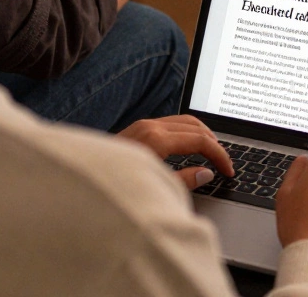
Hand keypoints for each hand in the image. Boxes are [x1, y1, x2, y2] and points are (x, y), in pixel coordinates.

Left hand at [118, 115, 234, 189]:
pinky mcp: (137, 129)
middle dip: (215, 143)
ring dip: (203, 134)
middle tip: (225, 162)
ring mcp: (143, 125)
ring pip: (185, 121)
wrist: (79, 183)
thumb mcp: (154, 188)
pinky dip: (188, 132)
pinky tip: (190, 146)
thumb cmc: (115, 186)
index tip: (228, 171)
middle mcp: (151, 127)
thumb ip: (184, 180)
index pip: (201, 141)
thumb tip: (206, 173)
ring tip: (213, 152)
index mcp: (158, 139)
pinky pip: (171, 123)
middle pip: (197, 126)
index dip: (220, 155)